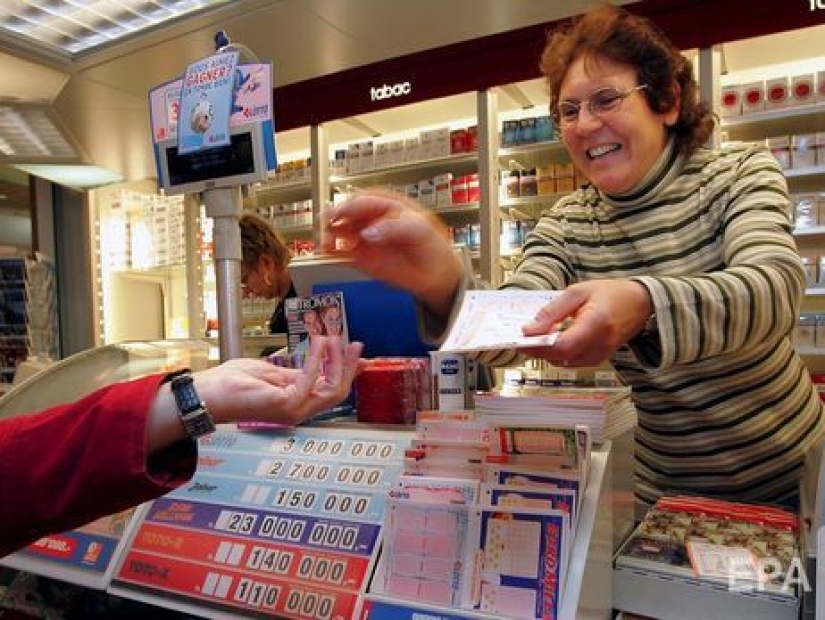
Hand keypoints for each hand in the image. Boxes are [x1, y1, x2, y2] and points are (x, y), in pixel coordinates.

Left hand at [195, 337, 363, 425]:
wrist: (209, 393)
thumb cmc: (232, 384)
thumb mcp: (273, 373)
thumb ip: (298, 372)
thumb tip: (320, 362)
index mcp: (297, 403)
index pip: (332, 390)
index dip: (348, 372)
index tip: (358, 355)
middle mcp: (299, 411)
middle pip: (338, 392)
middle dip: (349, 367)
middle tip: (355, 345)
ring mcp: (294, 410)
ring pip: (332, 389)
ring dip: (337, 362)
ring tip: (334, 339)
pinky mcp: (286, 404)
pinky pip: (311, 380)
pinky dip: (317, 359)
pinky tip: (319, 342)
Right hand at [324, 189, 463, 318]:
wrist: (436, 275)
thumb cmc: (432, 247)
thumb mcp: (420, 230)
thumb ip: (394, 228)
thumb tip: (369, 232)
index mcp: (389, 206)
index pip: (367, 200)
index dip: (355, 204)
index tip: (347, 212)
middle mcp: (374, 220)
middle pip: (349, 212)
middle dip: (337, 214)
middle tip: (329, 219)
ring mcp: (366, 239)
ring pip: (342, 231)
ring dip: (331, 232)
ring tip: (325, 238)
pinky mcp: (362, 258)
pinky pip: (343, 253)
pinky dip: (332, 252)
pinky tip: (326, 251)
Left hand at [519, 279, 651, 365]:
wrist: (639, 303)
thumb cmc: (612, 294)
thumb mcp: (578, 292)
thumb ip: (552, 311)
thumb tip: (529, 329)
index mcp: (596, 324)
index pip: (562, 345)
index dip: (538, 345)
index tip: (522, 339)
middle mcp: (599, 345)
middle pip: (559, 356)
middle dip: (537, 349)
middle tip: (524, 337)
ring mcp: (600, 355)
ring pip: (562, 361)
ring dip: (546, 351)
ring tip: (538, 336)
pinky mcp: (597, 359)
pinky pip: (570, 361)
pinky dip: (558, 352)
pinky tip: (553, 340)